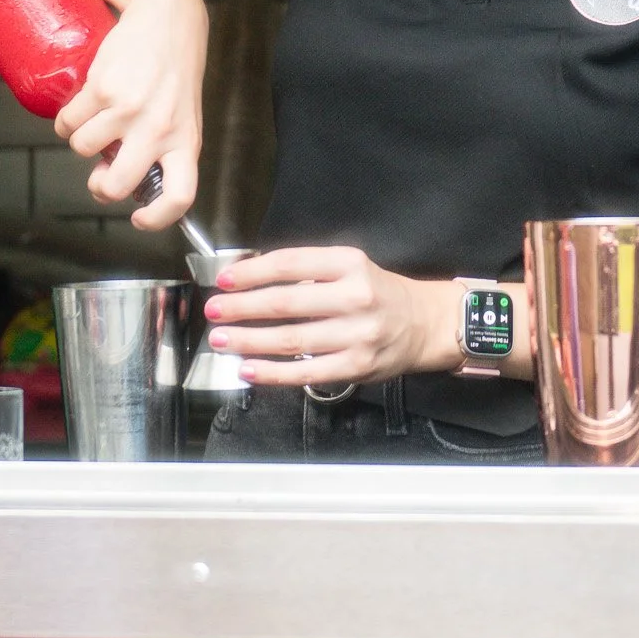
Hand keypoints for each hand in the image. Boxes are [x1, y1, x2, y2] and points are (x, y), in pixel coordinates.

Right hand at [53, 0, 207, 229]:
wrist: (167, 13)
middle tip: (99, 175)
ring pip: (81, 150)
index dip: (157, 219)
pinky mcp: (103, 88)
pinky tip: (80, 105)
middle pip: (117, 185)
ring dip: (79, 140)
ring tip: (95, 120)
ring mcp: (129, 110)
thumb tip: (116, 179)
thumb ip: (161, 146)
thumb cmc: (173, 67)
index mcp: (185, 140)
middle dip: (99, 187)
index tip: (138, 218)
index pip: (180, 196)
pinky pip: (68, 122)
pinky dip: (65, 119)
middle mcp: (159, 129)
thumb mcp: (182, 112)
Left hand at [202, 247, 448, 388]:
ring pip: (292, 339)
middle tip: (214, 310)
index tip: (225, 279)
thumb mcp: (350, 267)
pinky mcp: (356, 366)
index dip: (252, 272)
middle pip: (286, 303)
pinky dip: (273, 373)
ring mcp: (356, 335)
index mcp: (350, 264)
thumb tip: (253, 279)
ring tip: (222, 340)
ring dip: (250, 341)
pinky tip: (249, 368)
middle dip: (242, 307)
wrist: (424, 323)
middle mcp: (355, 297)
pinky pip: (306, 372)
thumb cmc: (380, 293)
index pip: (290, 265)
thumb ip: (309, 271)